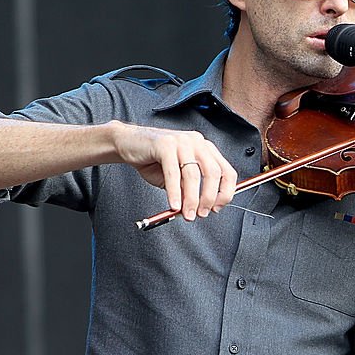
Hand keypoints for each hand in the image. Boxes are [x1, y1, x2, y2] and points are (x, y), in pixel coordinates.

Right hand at [110, 121, 237, 219]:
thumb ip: (190, 189)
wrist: (127, 143)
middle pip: (213, 173)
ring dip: (191, 199)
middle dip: (209, 198)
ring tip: (187, 213)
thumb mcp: (177, 177)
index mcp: (205, 148)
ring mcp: (181, 141)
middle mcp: (197, 142)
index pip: (227, 171)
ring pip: (193, 175)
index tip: (217, 208)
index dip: (225, 192)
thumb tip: (199, 209)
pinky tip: (174, 204)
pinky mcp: (165, 144)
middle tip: (201, 214)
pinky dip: (175, 192)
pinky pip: (173, 173)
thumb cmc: (154, 160)